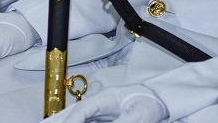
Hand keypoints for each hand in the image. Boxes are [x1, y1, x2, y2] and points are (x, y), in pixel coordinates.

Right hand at [48, 84, 163, 122]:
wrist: (158, 98)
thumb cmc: (149, 103)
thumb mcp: (139, 115)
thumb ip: (124, 122)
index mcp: (106, 98)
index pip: (84, 109)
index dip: (72, 119)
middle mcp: (99, 103)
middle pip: (74, 112)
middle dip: (59, 121)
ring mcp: (99, 111)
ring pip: (76, 117)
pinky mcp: (102, 118)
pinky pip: (85, 121)